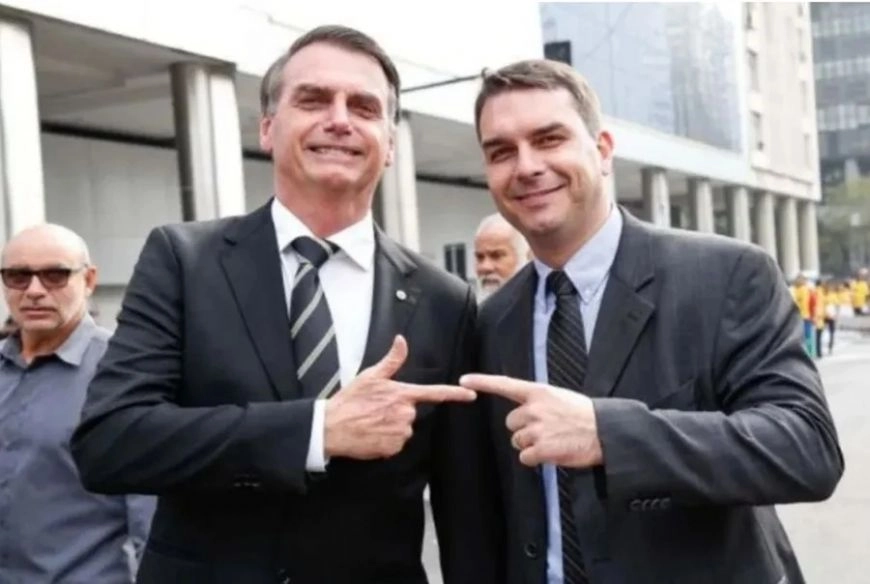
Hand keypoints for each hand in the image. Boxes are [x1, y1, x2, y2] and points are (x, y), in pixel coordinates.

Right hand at [324, 335, 475, 459]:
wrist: (331, 427)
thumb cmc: (349, 400)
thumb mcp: (370, 376)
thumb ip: (391, 360)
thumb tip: (401, 340)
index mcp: (402, 394)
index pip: (434, 393)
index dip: (455, 394)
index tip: (471, 395)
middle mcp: (405, 413)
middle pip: (412, 412)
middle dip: (397, 411)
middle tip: (376, 409)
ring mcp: (400, 432)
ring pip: (404, 428)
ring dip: (392, 426)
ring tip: (372, 422)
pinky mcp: (393, 447)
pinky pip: (396, 443)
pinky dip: (386, 440)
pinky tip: (372, 434)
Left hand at [460, 374, 602, 467]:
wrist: (605, 432)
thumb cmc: (584, 415)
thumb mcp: (559, 398)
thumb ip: (538, 402)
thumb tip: (524, 411)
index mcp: (539, 392)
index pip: (505, 385)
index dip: (482, 382)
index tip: (464, 380)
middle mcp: (534, 409)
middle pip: (511, 423)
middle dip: (523, 429)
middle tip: (546, 430)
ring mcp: (537, 429)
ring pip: (517, 442)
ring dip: (531, 445)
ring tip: (553, 441)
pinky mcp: (542, 449)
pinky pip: (526, 458)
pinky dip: (536, 459)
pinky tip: (553, 452)